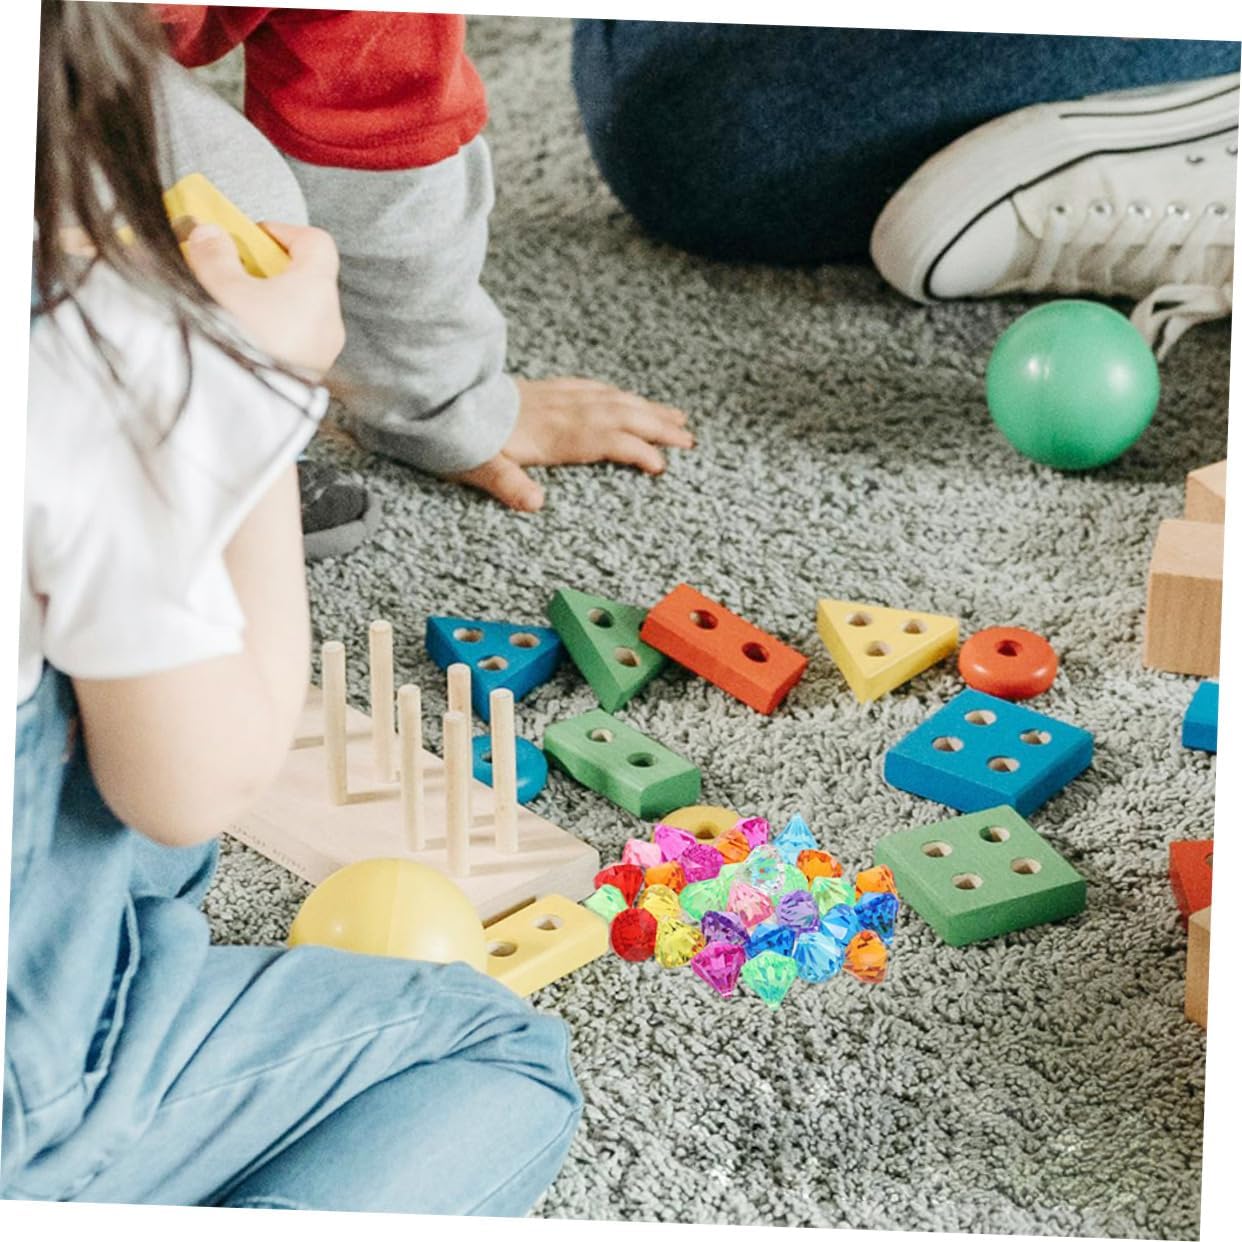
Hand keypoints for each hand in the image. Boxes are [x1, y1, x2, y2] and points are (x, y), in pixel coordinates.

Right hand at [182, 221, 344, 377]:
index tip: (253, 236)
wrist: (246, 408)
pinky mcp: (312, 375)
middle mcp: (330, 319)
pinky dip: (273, 331)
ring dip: (268, 303)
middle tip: (235, 273)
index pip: (316, 243)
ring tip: (232, 308)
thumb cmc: (240, 342)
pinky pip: (296, 341)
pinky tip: (243, 338)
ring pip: (300, 312)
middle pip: (307, 278)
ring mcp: (324, 351)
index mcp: (317, 289)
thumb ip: (214, 254)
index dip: (284, 232)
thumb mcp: (219, 287)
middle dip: (269, 270)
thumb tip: (210, 234)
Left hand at [451, 377, 693, 509]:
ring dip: (645, 408)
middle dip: (658, 426)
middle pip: (621, 415)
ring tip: (675, 416)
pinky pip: (592, 388)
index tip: (662, 466)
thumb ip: (507, 485)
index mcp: (552, 435)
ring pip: (612, 399)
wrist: (438, 398)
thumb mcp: (478, 468)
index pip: (607, 440)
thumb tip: (534, 504)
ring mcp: (555, 398)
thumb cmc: (458, 440)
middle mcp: (561, 412)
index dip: (637, 450)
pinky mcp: (545, 389)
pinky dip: (616, 394)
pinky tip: (624, 397)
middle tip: (690, 438)